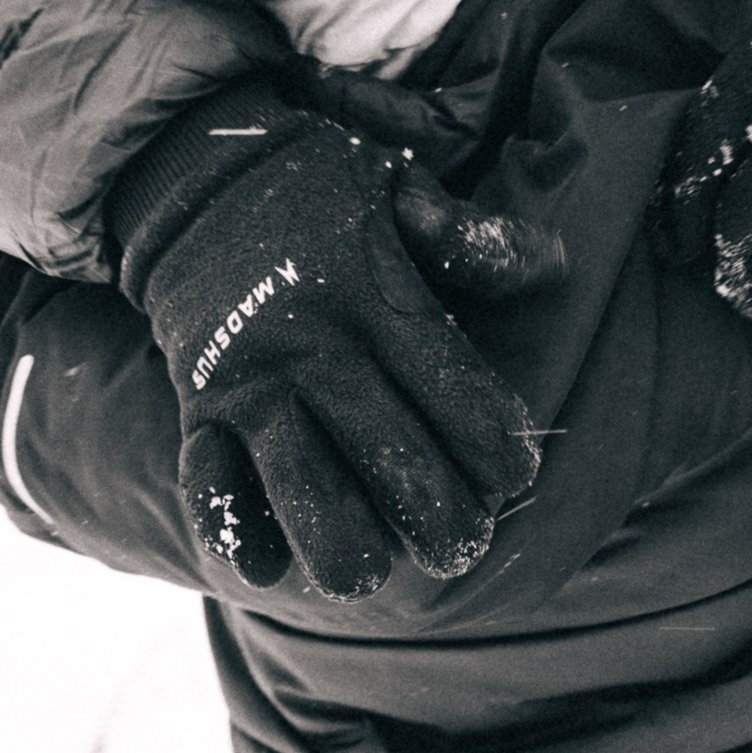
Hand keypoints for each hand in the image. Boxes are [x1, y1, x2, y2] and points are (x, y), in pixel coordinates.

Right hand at [115, 86, 563, 597]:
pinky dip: (232, 526)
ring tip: (372, 576)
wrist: (195, 176)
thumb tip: (556, 263)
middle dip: (436, 513)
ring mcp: (250, 380)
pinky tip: (265, 570)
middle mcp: (313, 343)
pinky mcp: (199, 405)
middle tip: (464, 548)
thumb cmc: (320, 191)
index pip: (450, 385)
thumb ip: (470, 237)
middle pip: (387, 449)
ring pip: (300, 480)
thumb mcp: (400, 186)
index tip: (517, 478)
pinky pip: (209, 478)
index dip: (492, 442)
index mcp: (373, 294)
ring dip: (338, 538)